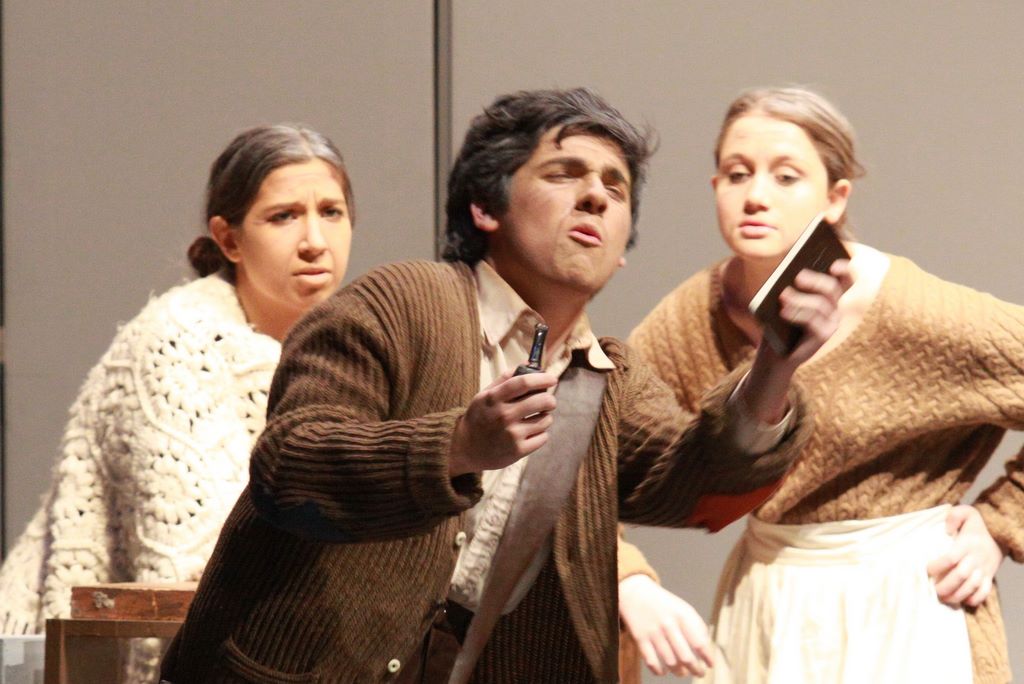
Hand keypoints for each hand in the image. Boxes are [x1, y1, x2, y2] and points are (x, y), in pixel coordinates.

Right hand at [448, 370, 557, 475]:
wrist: (466, 449)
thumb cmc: (480, 417)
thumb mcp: (485, 395)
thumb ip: (505, 378)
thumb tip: (528, 363)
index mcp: (494, 399)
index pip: (523, 382)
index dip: (542, 378)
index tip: (552, 379)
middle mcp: (503, 416)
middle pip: (541, 401)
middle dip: (550, 399)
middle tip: (549, 401)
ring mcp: (511, 435)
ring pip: (546, 420)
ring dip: (546, 417)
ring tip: (536, 418)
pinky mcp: (518, 451)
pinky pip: (543, 437)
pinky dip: (541, 433)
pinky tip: (530, 432)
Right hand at [619, 574, 713, 676]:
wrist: (636, 593)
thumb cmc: (665, 605)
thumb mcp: (684, 609)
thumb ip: (697, 627)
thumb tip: (707, 650)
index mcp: (682, 616)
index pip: (699, 643)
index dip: (707, 657)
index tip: (710, 665)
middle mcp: (668, 624)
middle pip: (685, 657)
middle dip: (695, 670)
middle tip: (699, 673)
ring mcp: (653, 632)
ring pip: (670, 662)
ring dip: (680, 672)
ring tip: (683, 672)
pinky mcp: (640, 639)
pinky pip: (652, 662)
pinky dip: (659, 671)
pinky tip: (664, 671)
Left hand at [740, 260, 851, 423]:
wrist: (774, 354)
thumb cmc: (778, 323)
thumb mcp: (783, 301)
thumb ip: (791, 286)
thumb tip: (790, 269)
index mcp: (828, 296)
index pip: (845, 279)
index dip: (844, 269)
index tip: (833, 263)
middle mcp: (835, 308)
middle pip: (833, 288)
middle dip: (816, 280)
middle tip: (798, 276)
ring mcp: (831, 323)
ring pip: (820, 304)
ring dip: (800, 298)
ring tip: (783, 295)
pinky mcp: (823, 335)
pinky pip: (813, 321)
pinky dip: (797, 314)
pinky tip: (784, 311)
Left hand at [926, 504, 1004, 607]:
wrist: (1001, 534)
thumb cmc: (977, 525)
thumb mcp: (966, 513)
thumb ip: (954, 516)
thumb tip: (946, 530)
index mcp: (968, 544)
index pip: (952, 558)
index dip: (938, 565)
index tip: (927, 569)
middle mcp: (976, 558)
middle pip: (961, 576)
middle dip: (946, 585)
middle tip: (934, 590)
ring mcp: (984, 569)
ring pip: (972, 587)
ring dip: (958, 595)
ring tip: (944, 599)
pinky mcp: (990, 577)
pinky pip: (985, 592)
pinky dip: (975, 599)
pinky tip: (964, 602)